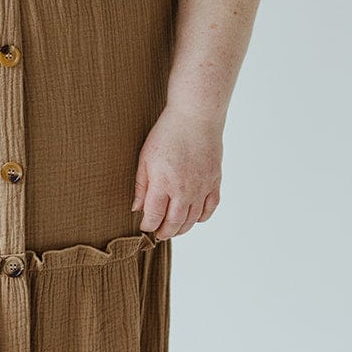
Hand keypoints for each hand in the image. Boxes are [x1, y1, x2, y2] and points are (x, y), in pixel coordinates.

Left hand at [132, 105, 222, 238]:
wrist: (196, 117)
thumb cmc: (167, 133)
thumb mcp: (145, 158)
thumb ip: (141, 186)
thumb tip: (137, 209)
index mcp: (163, 183)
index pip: (155, 216)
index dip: (148, 226)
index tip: (144, 226)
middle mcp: (184, 189)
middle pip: (174, 223)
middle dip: (165, 232)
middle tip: (158, 234)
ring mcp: (202, 187)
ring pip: (193, 219)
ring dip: (182, 228)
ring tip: (174, 229)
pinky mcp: (215, 181)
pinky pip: (210, 208)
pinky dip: (202, 218)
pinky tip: (194, 218)